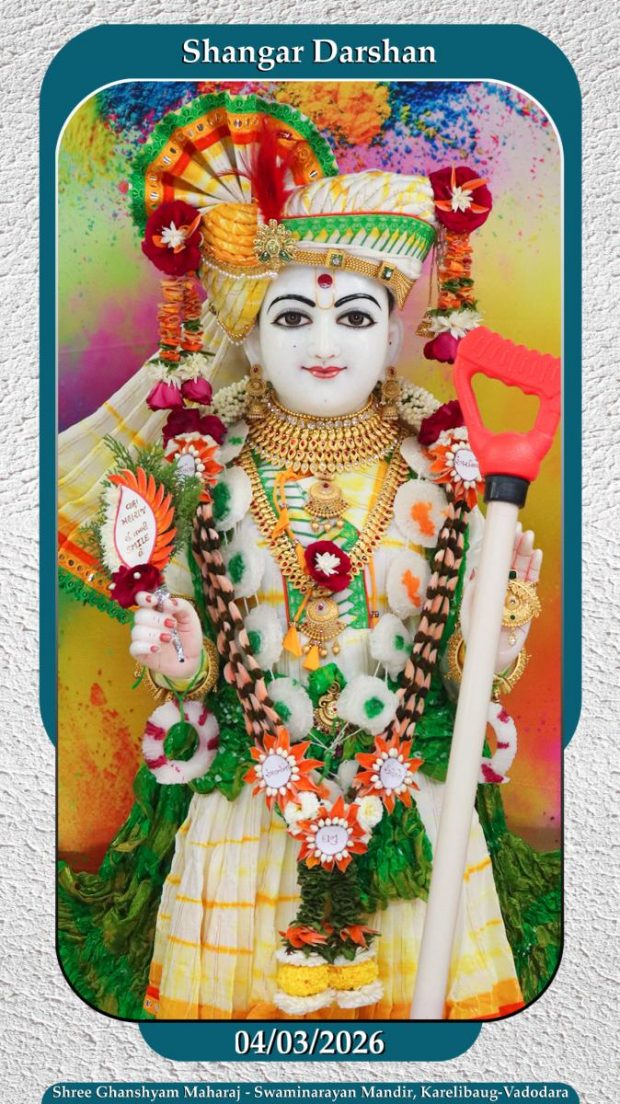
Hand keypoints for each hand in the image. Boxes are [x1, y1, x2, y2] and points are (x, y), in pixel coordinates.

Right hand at [129, 592, 203, 680]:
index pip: (141, 598)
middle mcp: (146, 622)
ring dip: (155, 634)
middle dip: (157, 619)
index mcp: (156, 610)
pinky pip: (134, 647)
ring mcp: (142, 638)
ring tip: (170, 639)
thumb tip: (166, 603)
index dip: (143, 597)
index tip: (154, 601)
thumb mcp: (190, 617)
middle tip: (173, 625)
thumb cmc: (189, 636)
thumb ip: (181, 605)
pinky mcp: (140, 653)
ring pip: (137, 631)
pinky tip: (158, 649)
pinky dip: (146, 647)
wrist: (191, 659)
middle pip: (140, 615)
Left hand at [460, 523, 541, 673]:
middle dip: (514, 544)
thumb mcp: (469, 608)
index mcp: (487, 584)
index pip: (494, 560)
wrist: (490, 655)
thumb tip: (476, 570)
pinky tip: (537, 555)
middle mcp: (502, 585)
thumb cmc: (476, 633)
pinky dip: (535, 569)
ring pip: (522, 568)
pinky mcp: (527, 604)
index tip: (503, 530)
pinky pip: (531, 584)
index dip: (499, 546)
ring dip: (526, 552)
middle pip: (510, 560)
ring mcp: (515, 593)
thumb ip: (473, 590)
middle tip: (519, 529)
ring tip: (529, 538)